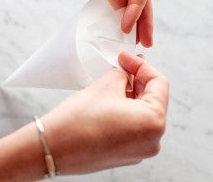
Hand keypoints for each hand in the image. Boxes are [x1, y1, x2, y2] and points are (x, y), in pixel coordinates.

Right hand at [42, 51, 168, 173]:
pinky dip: (126, 111)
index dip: (142, 65)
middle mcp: (152, 140)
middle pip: (153, 99)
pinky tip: (111, 101)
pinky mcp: (126, 154)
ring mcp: (140, 150)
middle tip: (122, 66)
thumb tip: (127, 72)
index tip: (126, 58)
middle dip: (137, 80)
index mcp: (154, 122)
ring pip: (143, 113)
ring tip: (114, 82)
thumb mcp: (106, 85)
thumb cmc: (78, 121)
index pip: (159, 83)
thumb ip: (123, 74)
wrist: (53, 149)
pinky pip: (134, 127)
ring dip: (131, 95)